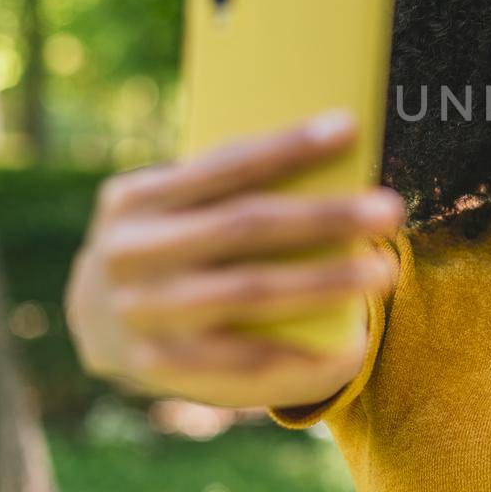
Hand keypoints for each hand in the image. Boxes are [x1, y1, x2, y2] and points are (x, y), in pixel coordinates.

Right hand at [64, 110, 404, 408]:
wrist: (99, 318)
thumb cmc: (171, 240)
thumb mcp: (176, 205)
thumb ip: (230, 186)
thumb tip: (331, 157)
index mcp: (135, 197)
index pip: (225, 164)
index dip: (289, 146)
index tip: (350, 127)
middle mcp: (131, 252)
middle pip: (245, 226)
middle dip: (325, 215)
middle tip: (391, 208)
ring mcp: (141, 311)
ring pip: (249, 291)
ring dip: (324, 281)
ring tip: (384, 269)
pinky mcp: (158, 364)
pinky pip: (238, 361)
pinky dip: (296, 352)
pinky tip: (347, 345)